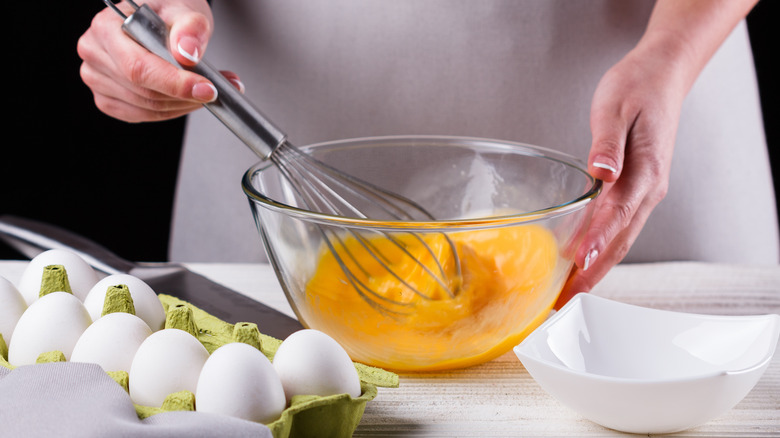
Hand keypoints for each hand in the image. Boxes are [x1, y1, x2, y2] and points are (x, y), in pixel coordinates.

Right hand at [77, 0, 241, 121]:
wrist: (160, 21)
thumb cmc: (167, 14)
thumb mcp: (185, 10)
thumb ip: (190, 29)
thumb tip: (187, 53)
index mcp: (106, 27)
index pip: (138, 67)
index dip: (175, 84)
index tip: (206, 89)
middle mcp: (95, 53)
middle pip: (144, 91)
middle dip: (186, 96)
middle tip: (216, 90)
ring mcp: (97, 78)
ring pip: (146, 108)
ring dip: (183, 105)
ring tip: (207, 90)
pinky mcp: (107, 98)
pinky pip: (142, 115)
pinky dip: (171, 111)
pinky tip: (187, 98)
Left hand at [554, 0, 758, 308]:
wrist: (661, 76)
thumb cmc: (636, 88)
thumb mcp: (615, 108)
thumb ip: (607, 143)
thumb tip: (602, 172)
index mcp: (645, 171)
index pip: (619, 213)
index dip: (599, 241)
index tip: (579, 264)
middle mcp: (649, 188)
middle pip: (621, 240)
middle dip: (594, 272)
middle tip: (566, 299)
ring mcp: (646, 192)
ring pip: (622, 239)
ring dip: (598, 267)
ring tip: (571, 291)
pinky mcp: (638, 189)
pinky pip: (621, 227)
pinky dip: (603, 248)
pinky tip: (584, 259)